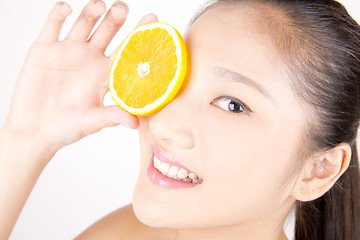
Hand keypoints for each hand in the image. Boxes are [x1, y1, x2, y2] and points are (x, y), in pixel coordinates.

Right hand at [4, 1, 157, 152]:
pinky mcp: (45, 48)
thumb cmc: (67, 128)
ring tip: (101, 6)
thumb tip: (136, 123)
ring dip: (92, 12)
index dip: (139, 34)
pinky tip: (68, 9)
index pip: (126, 50)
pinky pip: (53, 25)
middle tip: (123, 9)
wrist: (35, 131)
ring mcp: (68, 51)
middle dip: (117, 18)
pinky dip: (59, 14)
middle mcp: (89, 58)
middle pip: (108, 31)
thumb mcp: (92, 121)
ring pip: (84, 24)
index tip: (153, 19)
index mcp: (104, 73)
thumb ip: (112, 117)